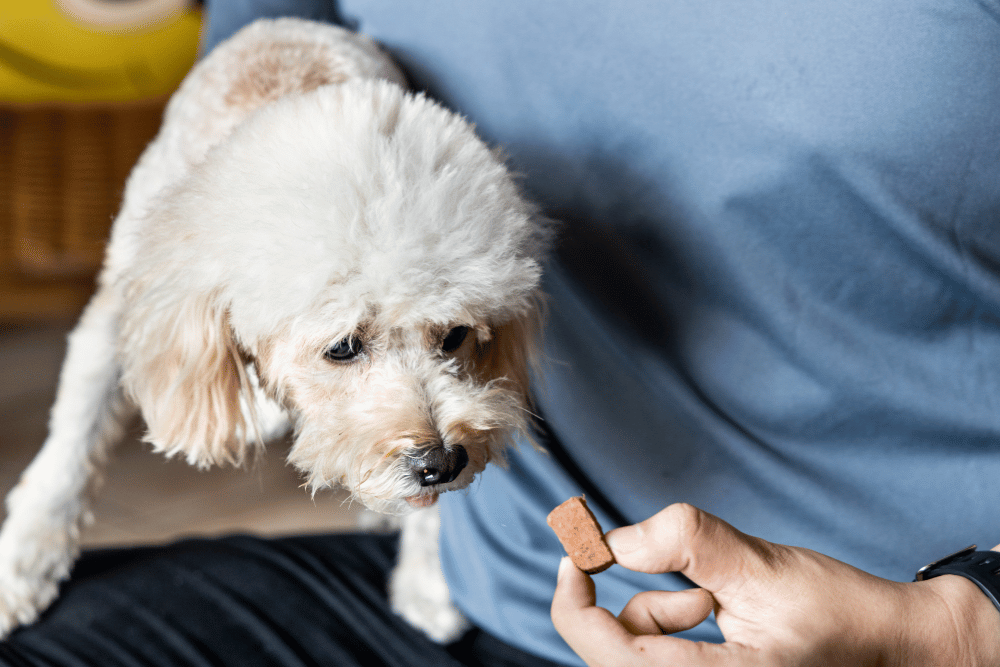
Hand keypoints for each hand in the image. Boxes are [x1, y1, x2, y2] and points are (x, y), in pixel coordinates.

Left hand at [551, 503, 999, 665]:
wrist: (895, 649)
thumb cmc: (841, 617)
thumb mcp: (764, 571)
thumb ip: (690, 545)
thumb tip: (619, 537)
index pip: (602, 649)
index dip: (573, 597)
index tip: (577, 549)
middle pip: (612, 647)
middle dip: (640, 601)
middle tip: (696, 584)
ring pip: (636, 644)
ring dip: (664, 608)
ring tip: (720, 602)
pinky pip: (658, 649)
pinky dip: (676, 618)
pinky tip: (719, 611)